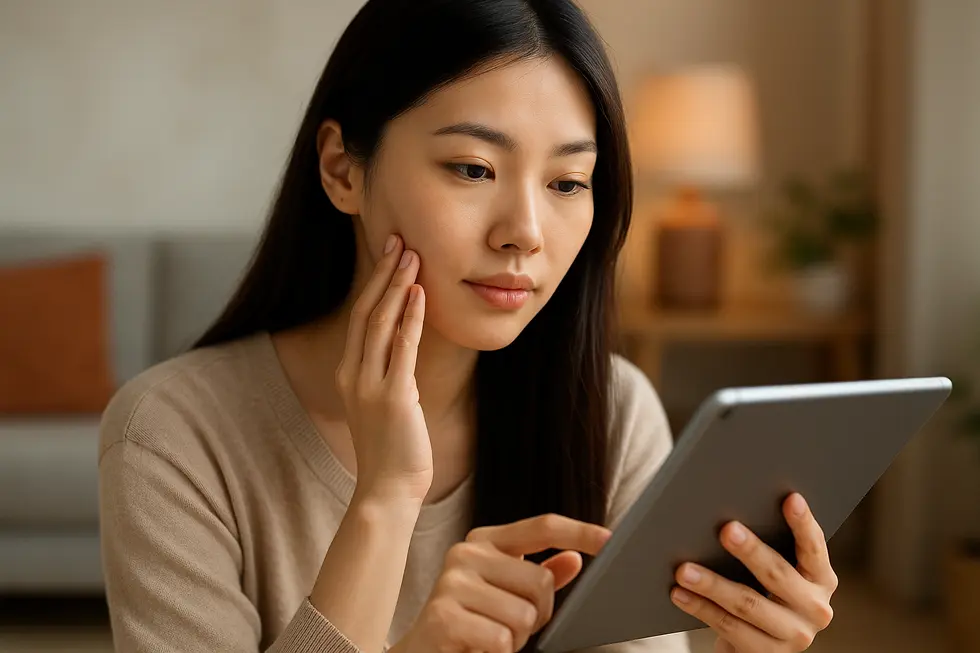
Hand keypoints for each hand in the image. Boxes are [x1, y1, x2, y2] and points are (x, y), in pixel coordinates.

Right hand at [336, 233, 431, 501]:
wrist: (388, 490)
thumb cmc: (393, 450)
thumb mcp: (385, 404)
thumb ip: (391, 372)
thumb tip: (407, 341)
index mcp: (349, 372)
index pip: (360, 316)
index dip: (374, 282)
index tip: (389, 254)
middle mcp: (353, 373)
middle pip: (366, 310)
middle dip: (383, 272)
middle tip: (399, 239)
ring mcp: (370, 385)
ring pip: (380, 322)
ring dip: (396, 286)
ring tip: (411, 256)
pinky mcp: (393, 397)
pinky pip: (401, 349)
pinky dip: (410, 319)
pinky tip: (420, 295)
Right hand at [391, 514, 611, 652]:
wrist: (421, 652)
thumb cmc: (470, 622)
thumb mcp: (506, 593)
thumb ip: (539, 574)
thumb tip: (574, 559)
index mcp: (484, 540)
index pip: (543, 526)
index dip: (580, 532)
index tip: (610, 540)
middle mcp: (466, 553)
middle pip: (541, 581)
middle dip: (537, 614)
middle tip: (509, 625)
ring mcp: (452, 582)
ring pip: (524, 615)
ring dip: (516, 638)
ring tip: (489, 635)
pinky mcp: (444, 615)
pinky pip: (502, 639)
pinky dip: (499, 652)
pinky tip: (477, 646)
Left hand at [670, 493, 837, 652]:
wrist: (760, 645)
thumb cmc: (765, 593)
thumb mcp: (776, 574)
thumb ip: (769, 547)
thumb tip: (728, 512)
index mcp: (821, 580)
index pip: (814, 548)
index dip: (803, 523)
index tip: (790, 498)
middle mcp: (815, 609)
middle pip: (777, 575)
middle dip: (750, 551)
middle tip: (726, 529)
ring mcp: (793, 635)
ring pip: (747, 604)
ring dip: (712, 584)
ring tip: (685, 569)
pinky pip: (728, 627)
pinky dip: (700, 608)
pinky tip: (679, 593)